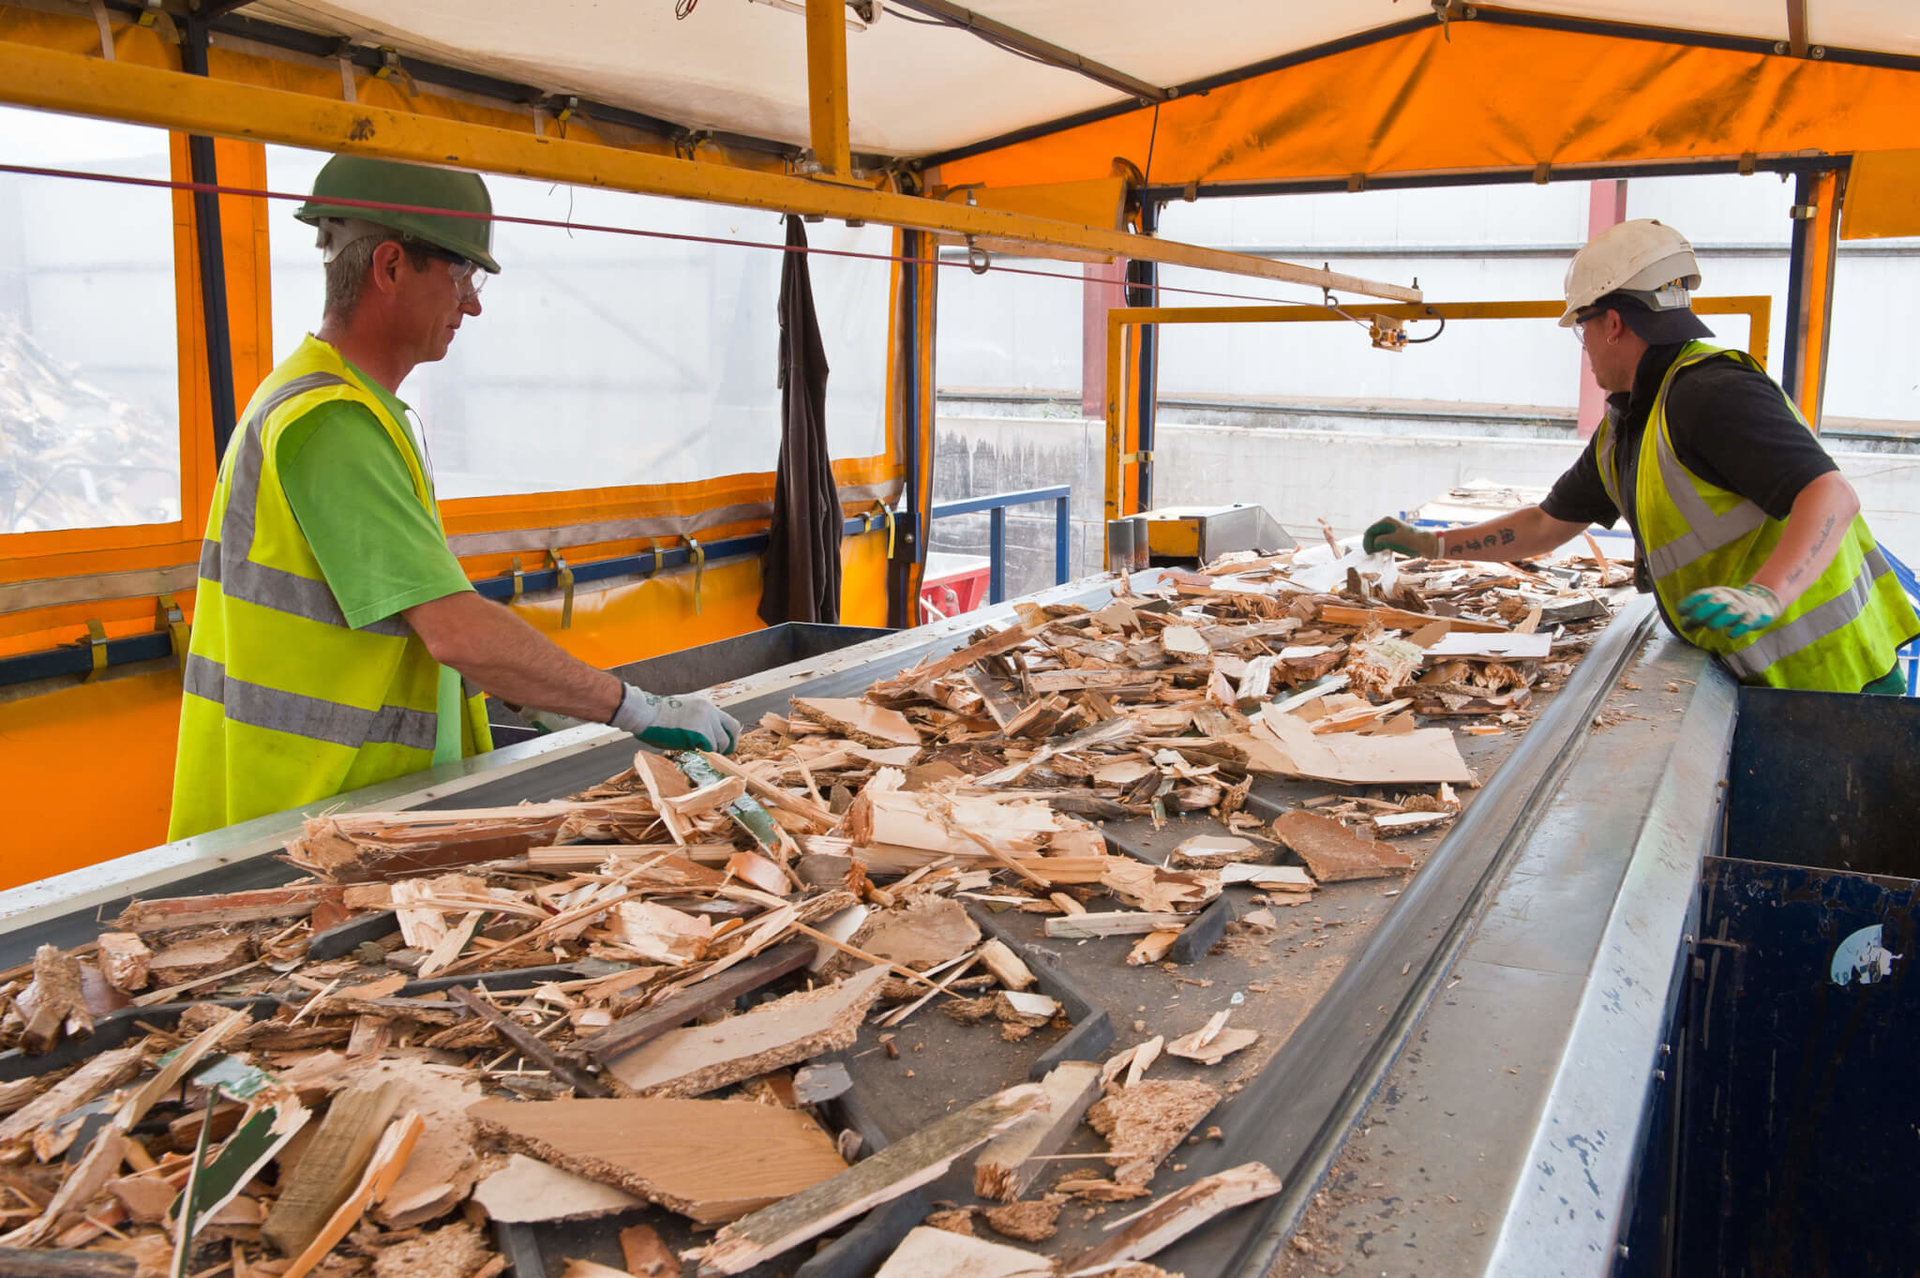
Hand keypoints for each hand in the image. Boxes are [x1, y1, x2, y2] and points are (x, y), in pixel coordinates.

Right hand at [609, 684, 741, 752]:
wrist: (645, 713)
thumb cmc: (657, 717)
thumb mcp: (684, 712)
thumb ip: (698, 722)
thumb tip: (706, 740)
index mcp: (705, 705)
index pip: (729, 722)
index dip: (730, 736)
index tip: (725, 746)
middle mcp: (709, 710)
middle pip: (732, 731)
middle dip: (728, 746)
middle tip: (720, 754)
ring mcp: (705, 720)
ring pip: (719, 743)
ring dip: (709, 749)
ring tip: (692, 746)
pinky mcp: (699, 732)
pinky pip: (708, 748)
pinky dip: (700, 751)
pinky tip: (687, 746)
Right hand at [1362, 516, 1440, 558]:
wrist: (1427, 544)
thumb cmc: (1413, 540)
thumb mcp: (1396, 539)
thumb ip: (1382, 540)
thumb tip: (1372, 544)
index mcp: (1386, 521)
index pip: (1370, 530)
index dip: (1367, 541)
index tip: (1368, 552)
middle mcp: (1387, 525)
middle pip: (1373, 534)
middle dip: (1370, 544)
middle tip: (1370, 554)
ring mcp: (1391, 532)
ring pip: (1377, 539)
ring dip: (1375, 547)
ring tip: (1375, 555)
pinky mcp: (1394, 538)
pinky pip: (1383, 543)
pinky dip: (1380, 548)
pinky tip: (1382, 554)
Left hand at [1677, 583, 1779, 637]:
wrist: (1762, 603)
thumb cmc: (1729, 608)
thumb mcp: (1713, 609)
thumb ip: (1698, 617)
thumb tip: (1684, 626)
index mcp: (1716, 594)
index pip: (1702, 594)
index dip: (1691, 602)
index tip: (1681, 611)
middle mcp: (1729, 598)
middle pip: (1716, 601)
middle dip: (1703, 610)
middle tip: (1692, 621)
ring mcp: (1743, 607)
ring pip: (1732, 610)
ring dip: (1720, 618)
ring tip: (1710, 627)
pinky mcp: (1756, 617)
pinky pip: (1748, 622)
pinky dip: (1739, 628)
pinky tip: (1731, 635)